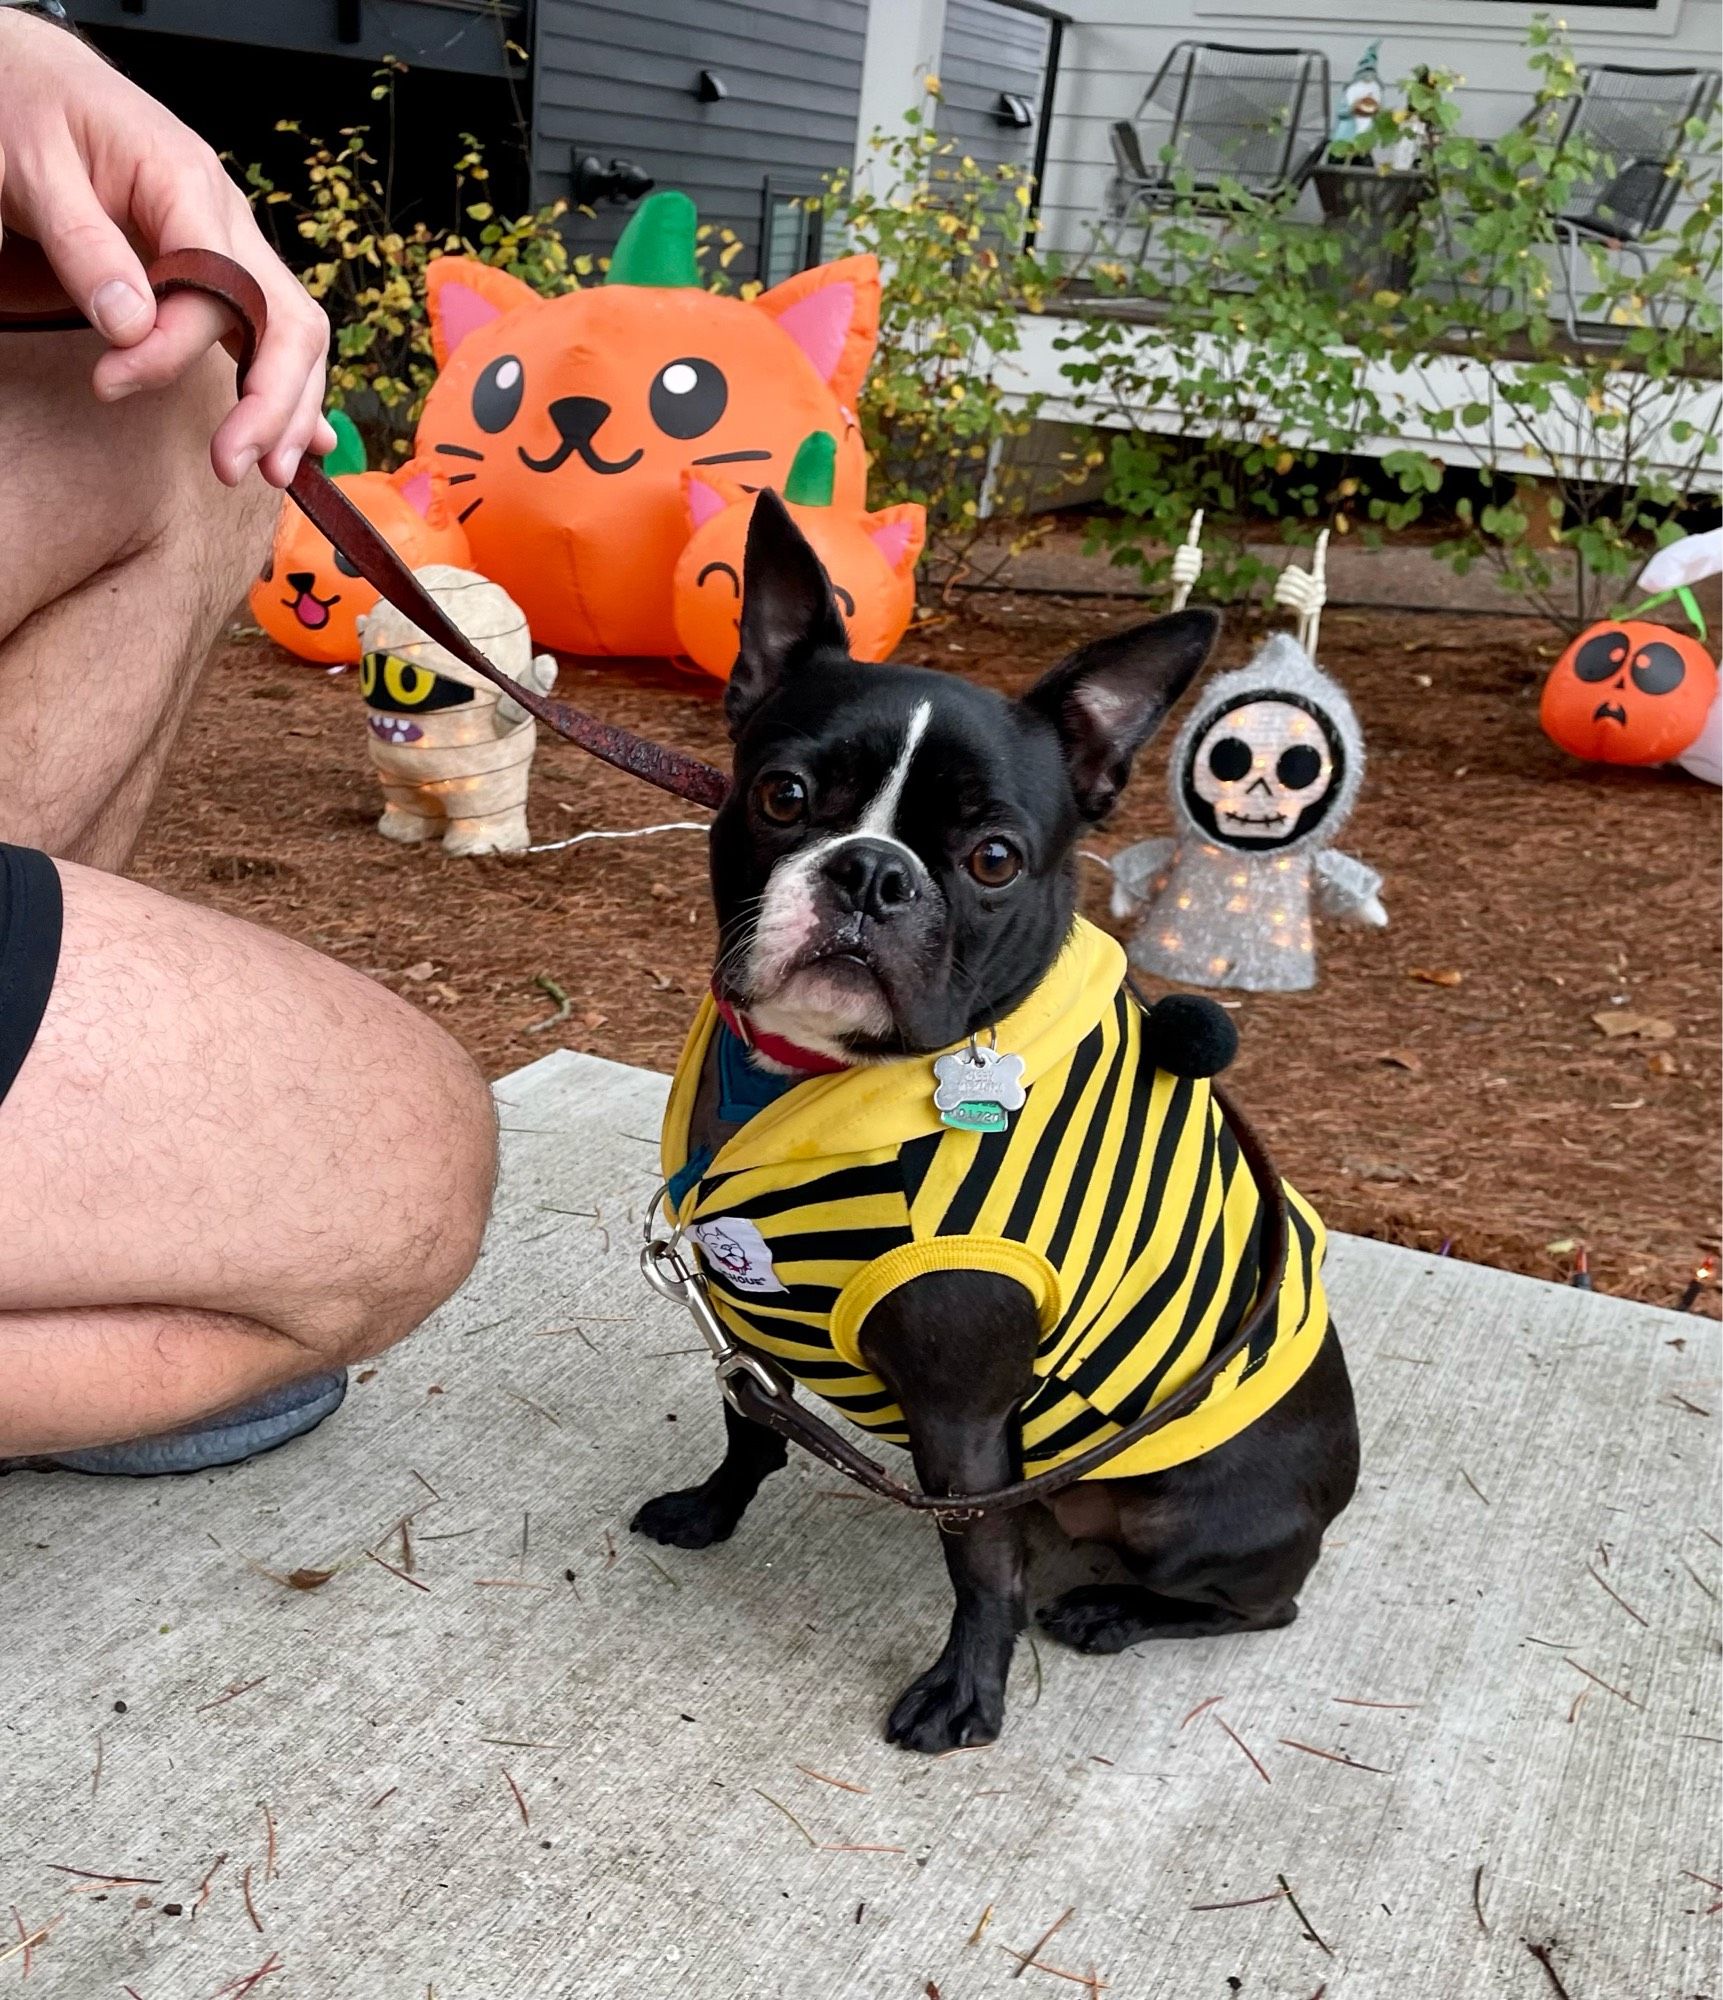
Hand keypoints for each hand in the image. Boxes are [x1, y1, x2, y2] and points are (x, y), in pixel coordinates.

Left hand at [0, 13, 334, 486]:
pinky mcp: (227, 267)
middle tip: (231, 464)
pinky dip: (296, 391)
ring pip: (296, 334)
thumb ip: (84, 247)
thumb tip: (130, 326)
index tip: (110, 382)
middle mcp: (229, 215)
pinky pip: (279, 332)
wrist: (43, 79)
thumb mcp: (35, 169)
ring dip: (291, 409)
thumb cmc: (31, 113)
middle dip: (272, 401)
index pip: (215, 285)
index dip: (172, 346)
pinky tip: (308, 442)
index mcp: (186, 180)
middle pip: (287, 319)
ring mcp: (236, 243)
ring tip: (270, 473)